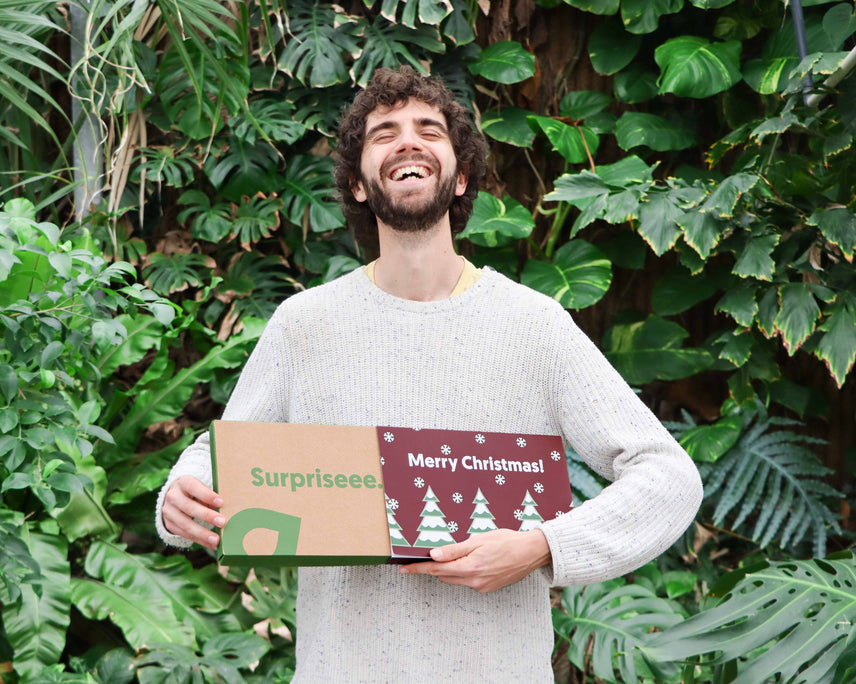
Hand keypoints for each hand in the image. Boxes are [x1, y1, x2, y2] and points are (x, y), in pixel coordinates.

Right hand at [161, 475, 224, 549]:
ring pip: (185, 524)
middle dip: (207, 516)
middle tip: (222, 522)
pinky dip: (199, 540)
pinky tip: (211, 544)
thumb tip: (226, 509)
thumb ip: (210, 496)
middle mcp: (173, 496)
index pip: (193, 487)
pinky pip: (184, 534)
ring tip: (216, 540)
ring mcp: (169, 511)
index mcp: (183, 482)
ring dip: (202, 533)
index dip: (207, 495)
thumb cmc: (196, 490)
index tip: (221, 502)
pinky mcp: (169, 524)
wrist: (175, 496)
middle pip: (189, 507)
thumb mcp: (202, 487)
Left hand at [399, 529, 551, 592]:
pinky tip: (476, 560)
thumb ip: (454, 550)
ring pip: (455, 579)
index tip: (403, 569)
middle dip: (436, 566)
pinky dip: (464, 572)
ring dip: (451, 569)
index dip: (418, 569)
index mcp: (470, 568)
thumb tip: (433, 555)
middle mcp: (474, 581)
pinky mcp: (488, 588)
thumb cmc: (506, 541)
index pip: (436, 570)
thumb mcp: (478, 541)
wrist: (531, 553)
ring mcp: (482, 587)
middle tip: (430, 554)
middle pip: (444, 576)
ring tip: (461, 553)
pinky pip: (468, 581)